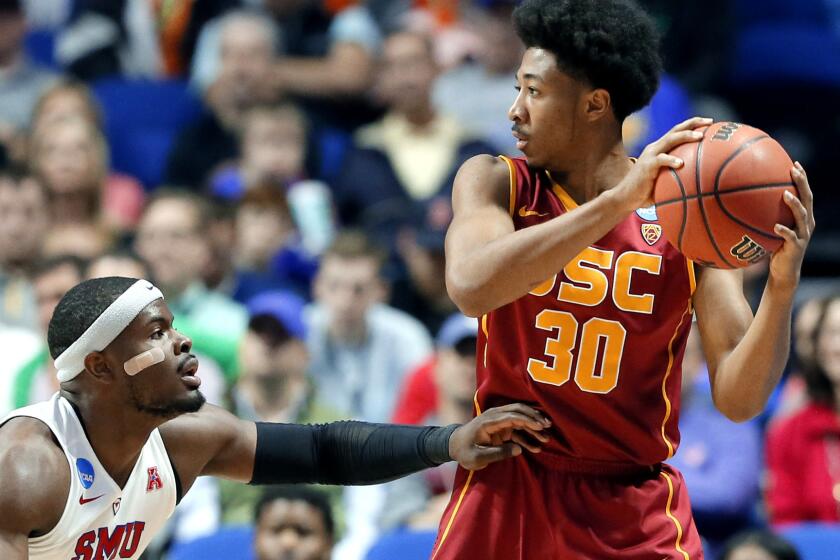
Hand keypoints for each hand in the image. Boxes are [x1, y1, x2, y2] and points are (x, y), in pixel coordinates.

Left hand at [448, 403, 550, 470]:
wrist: (454, 446)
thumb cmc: (464, 451)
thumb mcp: (478, 457)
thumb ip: (498, 453)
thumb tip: (519, 449)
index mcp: (488, 421)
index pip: (511, 416)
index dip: (527, 419)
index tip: (540, 426)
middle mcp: (495, 416)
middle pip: (518, 411)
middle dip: (534, 417)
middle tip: (548, 427)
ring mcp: (499, 421)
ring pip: (520, 419)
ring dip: (533, 427)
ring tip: (546, 438)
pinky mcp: (501, 428)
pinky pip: (517, 429)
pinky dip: (527, 436)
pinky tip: (536, 447)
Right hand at [614, 117, 713, 210]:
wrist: (625, 198)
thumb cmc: (647, 193)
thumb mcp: (666, 181)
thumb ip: (680, 178)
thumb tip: (703, 184)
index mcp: (660, 149)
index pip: (677, 131)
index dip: (693, 124)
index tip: (710, 123)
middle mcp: (655, 148)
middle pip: (676, 129)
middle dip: (694, 123)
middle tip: (710, 123)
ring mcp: (650, 155)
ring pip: (670, 139)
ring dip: (686, 136)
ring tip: (700, 137)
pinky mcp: (646, 165)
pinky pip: (661, 160)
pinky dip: (671, 160)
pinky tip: (681, 164)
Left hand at [769, 162, 814, 290]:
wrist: (784, 271)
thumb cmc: (773, 247)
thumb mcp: (769, 228)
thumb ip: (764, 215)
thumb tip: (741, 200)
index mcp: (802, 216)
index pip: (805, 193)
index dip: (802, 178)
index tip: (795, 163)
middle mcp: (806, 223)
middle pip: (808, 199)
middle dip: (802, 183)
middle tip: (793, 170)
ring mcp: (803, 235)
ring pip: (802, 216)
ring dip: (794, 204)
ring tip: (786, 194)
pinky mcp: (796, 247)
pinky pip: (790, 237)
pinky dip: (784, 231)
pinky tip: (775, 227)